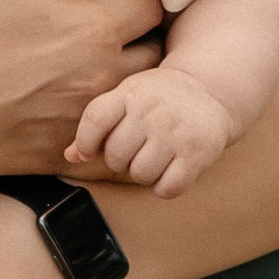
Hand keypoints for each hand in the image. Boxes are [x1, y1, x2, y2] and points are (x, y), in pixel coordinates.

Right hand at [0, 0, 162, 173]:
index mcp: (92, 30)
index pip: (155, 6)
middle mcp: (99, 81)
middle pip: (159, 58)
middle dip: (146, 40)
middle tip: (117, 28)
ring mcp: (82, 125)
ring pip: (137, 103)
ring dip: (130, 84)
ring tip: (102, 66)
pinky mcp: (60, 157)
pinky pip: (109, 145)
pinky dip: (103, 124)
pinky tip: (76, 107)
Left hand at [69, 65, 238, 196]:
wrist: (209, 90)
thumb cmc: (157, 98)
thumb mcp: (126, 99)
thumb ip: (97, 126)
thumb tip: (69, 156)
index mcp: (130, 94)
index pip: (95, 119)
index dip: (85, 142)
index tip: (90, 151)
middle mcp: (152, 112)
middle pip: (116, 155)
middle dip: (119, 161)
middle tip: (133, 151)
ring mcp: (176, 133)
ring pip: (140, 174)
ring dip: (142, 174)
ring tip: (152, 158)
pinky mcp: (197, 154)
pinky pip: (167, 188)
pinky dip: (164, 186)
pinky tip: (169, 170)